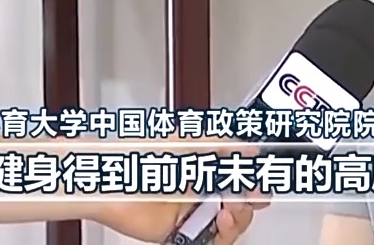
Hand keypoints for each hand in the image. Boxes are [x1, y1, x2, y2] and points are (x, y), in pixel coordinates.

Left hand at [89, 138, 268, 243]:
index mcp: (201, 165)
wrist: (110, 177)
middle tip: (249, 196)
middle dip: (250, 201)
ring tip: (230, 209)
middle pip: (239, 204)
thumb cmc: (139, 153)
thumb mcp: (188, 140)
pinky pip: (207, 241)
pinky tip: (219, 222)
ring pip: (228, 226)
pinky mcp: (178, 234)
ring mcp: (189, 213)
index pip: (237, 176)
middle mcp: (196, 190)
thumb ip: (223, 144)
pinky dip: (220, 236)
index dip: (253, 180)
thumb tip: (250, 148)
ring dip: (238, 218)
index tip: (263, 179)